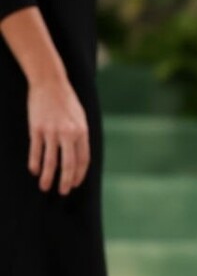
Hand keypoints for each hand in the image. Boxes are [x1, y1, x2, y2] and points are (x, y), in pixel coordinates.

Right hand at [28, 74, 89, 195]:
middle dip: (65, 181)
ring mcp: (51, 131)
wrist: (50, 82)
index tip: (74, 184)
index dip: (78, 174)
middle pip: (68, 164)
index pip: (83, 160)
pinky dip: (35, 163)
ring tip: (45, 187)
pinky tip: (34, 171)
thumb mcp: (80, 117)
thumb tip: (79, 156)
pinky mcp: (36, 129)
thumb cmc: (66, 101)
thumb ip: (80, 136)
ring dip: (48, 177)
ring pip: (50, 161)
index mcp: (82, 132)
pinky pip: (36, 151)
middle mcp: (68, 133)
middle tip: (62, 192)